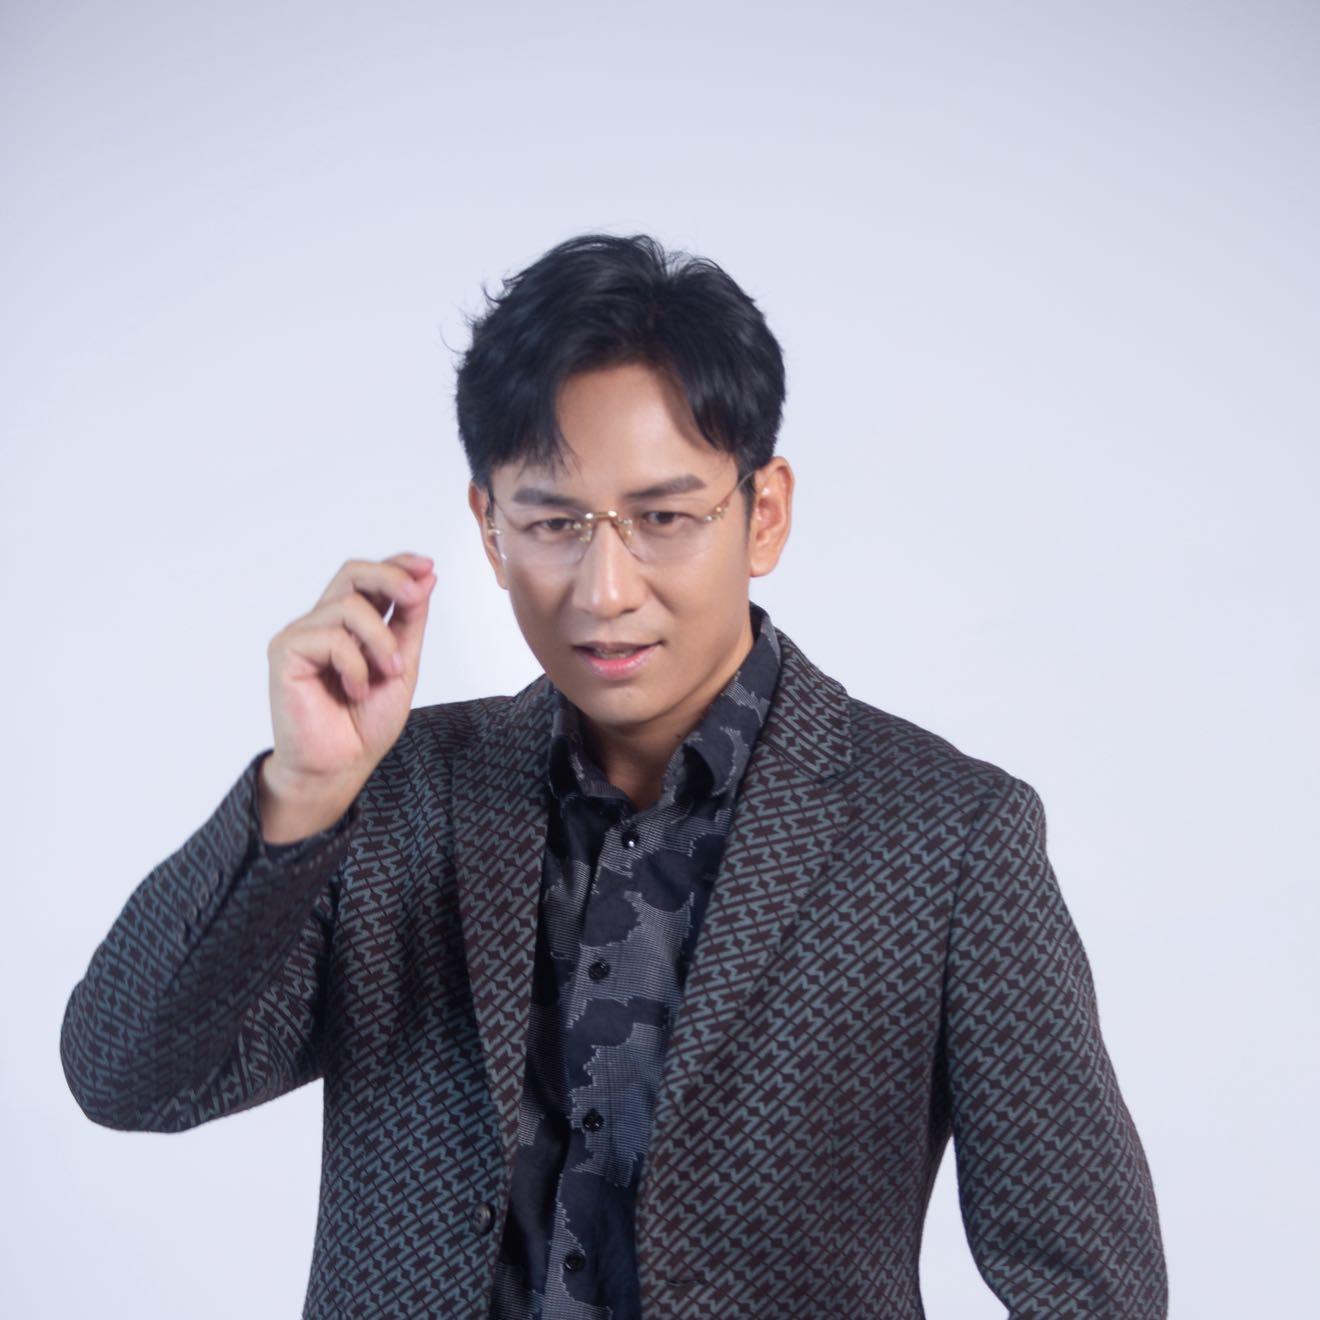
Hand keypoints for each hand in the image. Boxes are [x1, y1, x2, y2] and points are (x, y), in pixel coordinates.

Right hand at [261, 552, 436, 811]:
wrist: (340, 766)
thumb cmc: (365, 722)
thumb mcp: (402, 665)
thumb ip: (410, 623)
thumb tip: (427, 578)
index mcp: (350, 624)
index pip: (369, 577)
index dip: (398, 564)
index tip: (428, 566)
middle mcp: (322, 622)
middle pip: (353, 573)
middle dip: (391, 578)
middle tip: (416, 596)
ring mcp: (301, 635)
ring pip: (349, 605)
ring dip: (381, 640)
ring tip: (389, 674)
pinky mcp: (285, 652)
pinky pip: (331, 638)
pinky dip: (356, 665)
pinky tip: (356, 691)